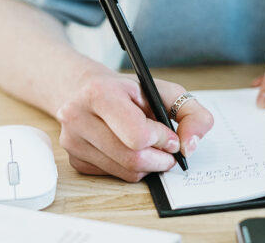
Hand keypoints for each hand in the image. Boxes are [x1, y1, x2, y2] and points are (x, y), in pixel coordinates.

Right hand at [56, 69, 212, 181]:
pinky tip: (128, 148)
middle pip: (132, 159)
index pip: (138, 135)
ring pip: (125, 172)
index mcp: (99, 93)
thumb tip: (190, 147)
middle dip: (160, 158)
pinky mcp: (74, 159)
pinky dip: (131, 167)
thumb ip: (191, 114)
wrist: (86, 90)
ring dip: (148, 164)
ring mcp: (72, 140)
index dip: (162, 139)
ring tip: (150, 146)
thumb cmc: (127, 91)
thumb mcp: (164, 91)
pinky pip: (114, 175)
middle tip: (167, 148)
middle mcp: (78, 116)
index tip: (169, 135)